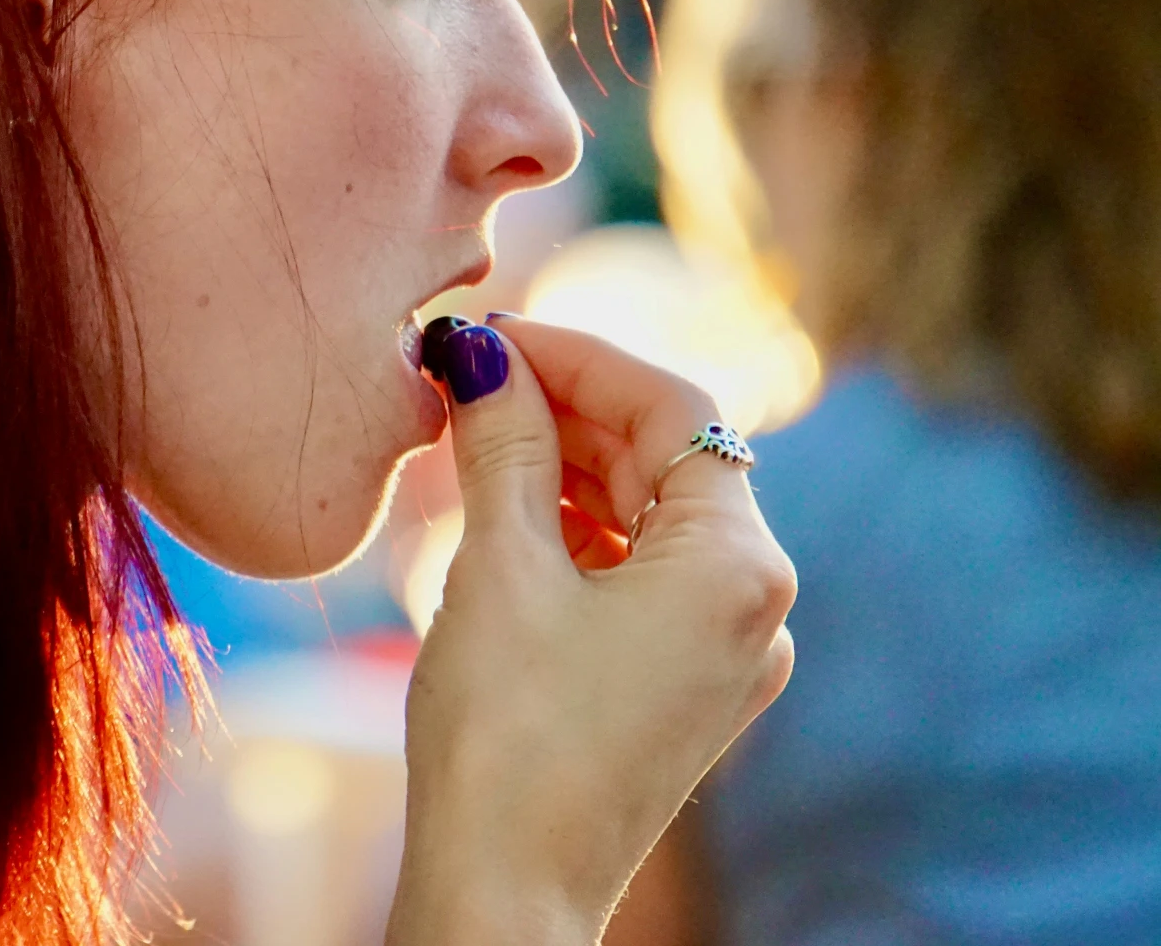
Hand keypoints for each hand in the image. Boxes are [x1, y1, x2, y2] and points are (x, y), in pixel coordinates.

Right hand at [386, 317, 795, 945]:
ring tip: (469, 431)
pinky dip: (573, 528)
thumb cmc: (506, 733)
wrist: (506, 889)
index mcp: (738, 567)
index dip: (576, 354)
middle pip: (663, 458)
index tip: (491, 331)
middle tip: (466, 373)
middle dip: (564, 407)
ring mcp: (722, 651)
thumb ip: (502, 443)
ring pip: (646, 514)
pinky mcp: (680, 685)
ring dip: (563, 464)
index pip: (670, 408)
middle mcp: (755, 606)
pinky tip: (501, 508)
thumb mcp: (500, 566)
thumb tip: (482, 350)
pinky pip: (637, 571)